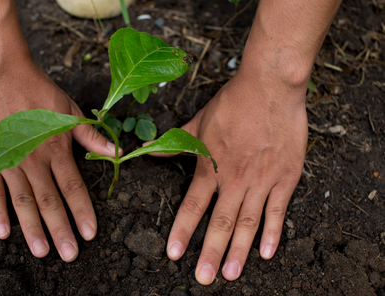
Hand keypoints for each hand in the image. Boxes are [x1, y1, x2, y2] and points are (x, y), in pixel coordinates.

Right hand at [0, 56, 118, 261]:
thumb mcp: (69, 109)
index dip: (82, 212)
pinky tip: (4, 232)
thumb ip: (89, 135)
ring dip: (32, 228)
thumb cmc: (37, 90)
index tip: (90, 234)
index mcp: (57, 149)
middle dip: (60, 230)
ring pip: (23, 201)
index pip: (73, 187)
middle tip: (68, 254)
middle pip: (50, 201)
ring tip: (42, 251)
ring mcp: (9, 161)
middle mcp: (34, 160)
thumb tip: (115, 151)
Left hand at [166, 69, 307, 283]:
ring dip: (239, 251)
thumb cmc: (233, 102)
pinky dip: (273, 233)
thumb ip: (176, 142)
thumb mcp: (198, 121)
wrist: (269, 86)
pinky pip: (278, 211)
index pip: (193, 206)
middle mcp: (234, 179)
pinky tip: (267, 253)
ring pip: (248, 222)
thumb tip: (149, 151)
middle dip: (210, 252)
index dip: (183, 231)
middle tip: (204, 278)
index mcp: (211, 166)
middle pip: (221, 222)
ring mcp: (261, 180)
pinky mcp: (285, 177)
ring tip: (230, 273)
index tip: (175, 254)